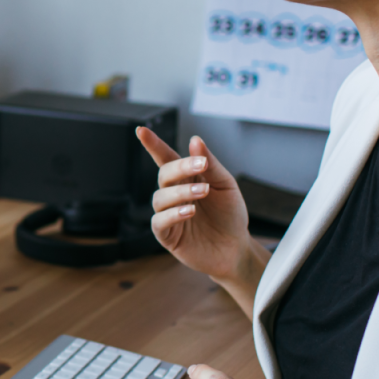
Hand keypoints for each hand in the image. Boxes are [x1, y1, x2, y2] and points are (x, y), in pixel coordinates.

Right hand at [135, 128, 257, 285]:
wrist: (236, 248)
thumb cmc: (229, 214)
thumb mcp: (225, 185)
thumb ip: (209, 164)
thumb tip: (195, 140)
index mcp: (186, 178)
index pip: (165, 157)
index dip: (152, 144)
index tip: (142, 130)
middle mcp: (174, 193)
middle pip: (164, 174)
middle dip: (180, 168)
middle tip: (200, 166)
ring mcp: (168, 213)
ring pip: (160, 197)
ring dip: (180, 193)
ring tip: (202, 194)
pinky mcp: (167, 235)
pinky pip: (159, 221)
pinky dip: (172, 215)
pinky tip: (188, 212)